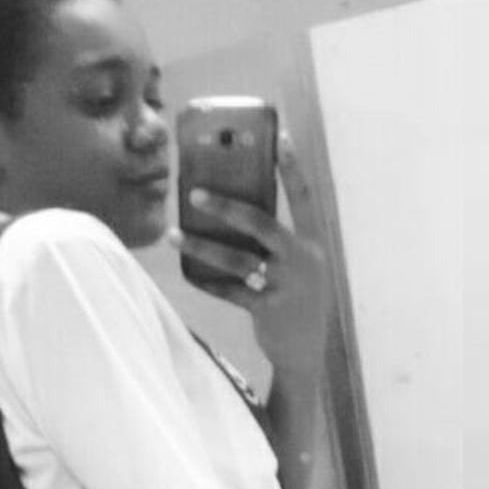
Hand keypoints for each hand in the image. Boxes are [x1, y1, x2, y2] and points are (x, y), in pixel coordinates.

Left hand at [169, 132, 330, 373]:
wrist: (306, 350)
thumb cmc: (297, 297)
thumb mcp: (301, 265)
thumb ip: (280, 239)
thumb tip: (239, 206)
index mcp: (314, 242)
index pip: (306, 197)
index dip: (294, 168)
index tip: (281, 138)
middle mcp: (303, 260)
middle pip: (262, 224)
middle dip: (227, 207)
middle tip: (195, 192)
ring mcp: (285, 285)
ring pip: (237, 260)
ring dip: (202, 246)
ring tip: (174, 235)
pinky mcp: (266, 309)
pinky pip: (229, 291)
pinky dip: (207, 282)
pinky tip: (188, 273)